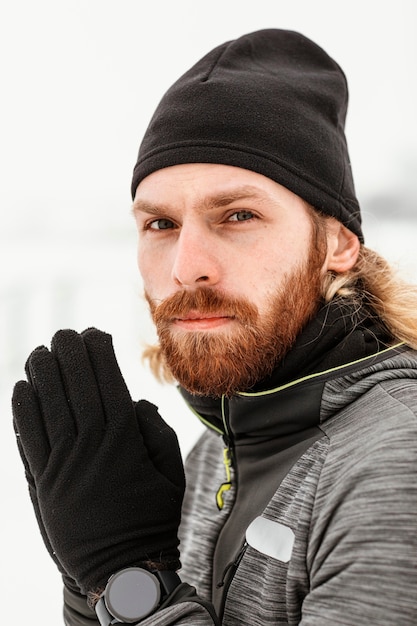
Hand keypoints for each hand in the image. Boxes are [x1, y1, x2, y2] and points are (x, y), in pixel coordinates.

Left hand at [12, 328, 184, 595]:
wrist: (125, 571)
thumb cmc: (154, 518)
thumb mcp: (172, 474)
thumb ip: (157, 434)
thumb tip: (136, 404)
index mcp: (124, 442)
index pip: (108, 384)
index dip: (99, 355)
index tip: (95, 333)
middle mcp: (90, 449)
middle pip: (75, 389)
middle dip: (69, 355)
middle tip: (64, 333)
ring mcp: (63, 466)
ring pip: (49, 408)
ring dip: (43, 375)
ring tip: (40, 351)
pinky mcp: (44, 484)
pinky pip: (28, 439)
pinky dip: (23, 411)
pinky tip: (22, 388)